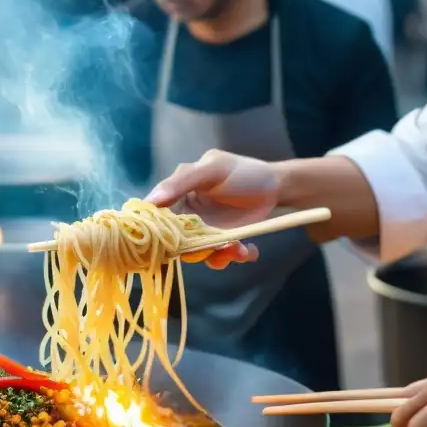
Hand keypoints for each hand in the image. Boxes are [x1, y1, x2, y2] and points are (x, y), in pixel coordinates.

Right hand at [146, 149, 280, 267]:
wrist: (275, 185)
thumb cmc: (242, 171)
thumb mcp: (212, 169)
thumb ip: (181, 181)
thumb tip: (151, 201)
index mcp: (177, 196)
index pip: (157, 216)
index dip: (157, 231)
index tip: (167, 243)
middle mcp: (187, 216)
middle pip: (177, 242)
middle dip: (195, 249)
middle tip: (215, 246)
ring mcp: (204, 231)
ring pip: (199, 253)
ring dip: (218, 256)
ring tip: (239, 250)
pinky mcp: (222, 242)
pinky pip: (220, 257)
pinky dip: (234, 256)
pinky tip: (248, 250)